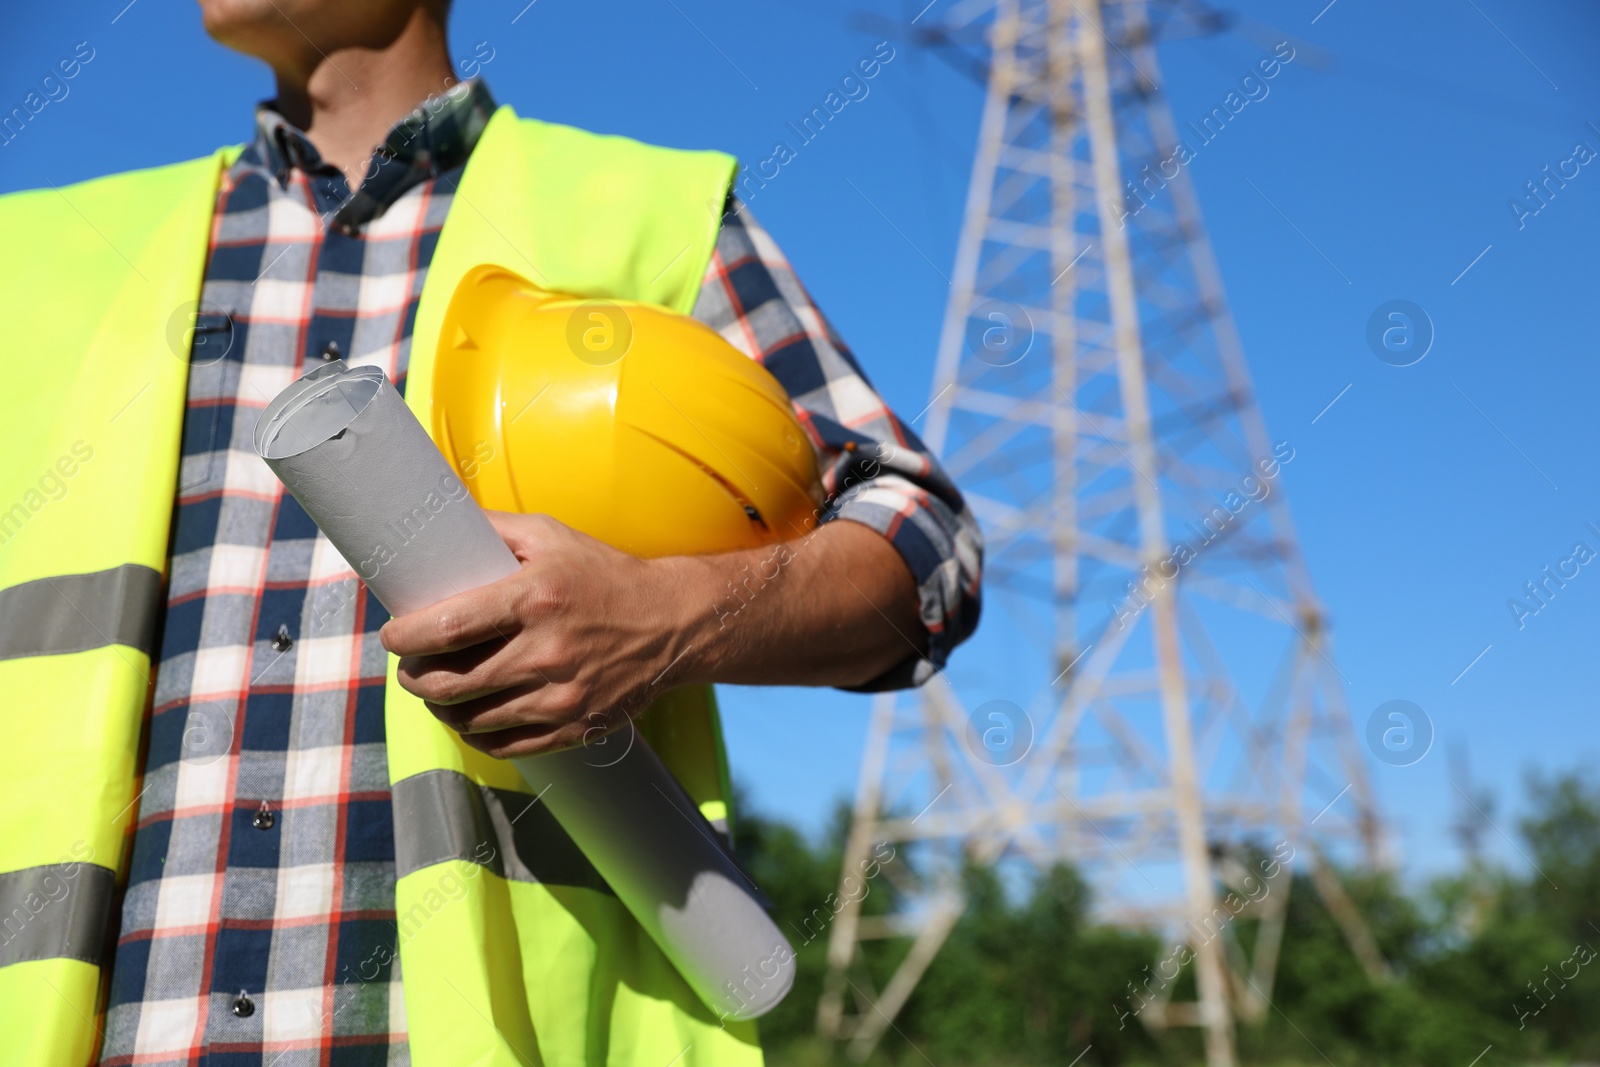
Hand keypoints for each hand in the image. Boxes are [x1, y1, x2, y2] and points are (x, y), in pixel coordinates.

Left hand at [380, 511, 692, 758]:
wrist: (673, 623)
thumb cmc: (605, 575)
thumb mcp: (551, 536)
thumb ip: (493, 529)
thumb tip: (435, 521)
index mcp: (534, 599)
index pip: (446, 628)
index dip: (404, 638)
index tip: (393, 636)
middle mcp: (546, 651)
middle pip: (448, 683)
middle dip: (413, 677)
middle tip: (410, 665)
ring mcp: (560, 696)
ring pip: (469, 718)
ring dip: (440, 706)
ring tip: (438, 688)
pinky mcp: (573, 727)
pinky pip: (502, 745)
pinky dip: (474, 733)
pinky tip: (471, 714)